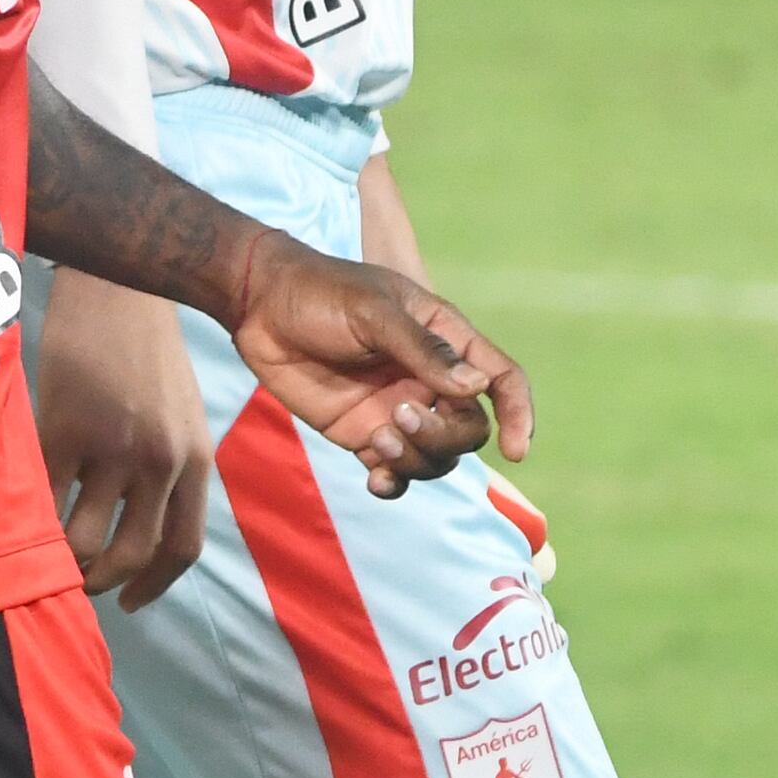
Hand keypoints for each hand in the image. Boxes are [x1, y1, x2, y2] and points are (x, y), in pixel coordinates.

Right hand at [35, 271, 211, 609]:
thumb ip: (171, 468)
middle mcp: (160, 461)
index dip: (151, 586)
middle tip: (76, 581)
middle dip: (101, 580)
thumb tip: (141, 527)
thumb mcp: (180, 415)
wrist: (114, 289)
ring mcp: (110, 447)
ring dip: (63, 558)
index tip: (129, 602)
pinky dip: (31, 516)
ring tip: (44, 554)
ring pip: (84, 538)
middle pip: (132, 553)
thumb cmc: (144, 350)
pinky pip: (44, 496)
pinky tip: (20, 517)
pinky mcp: (63, 428)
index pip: (180, 548)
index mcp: (194, 460)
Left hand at [222, 240, 528, 495]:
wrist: (259, 306)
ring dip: (416, 459)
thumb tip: (475, 387)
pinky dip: (393, 483)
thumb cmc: (319, 294)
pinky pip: (394, 472)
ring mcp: (396, 409)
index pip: (501, 380)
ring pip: (435, 457)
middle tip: (399, 418)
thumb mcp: (372, 311)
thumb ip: (421, 349)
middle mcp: (428, 380)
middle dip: (444, 436)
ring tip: (376, 439)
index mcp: (444, 340)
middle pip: (468, 429)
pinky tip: (374, 480)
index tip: (516, 449)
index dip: (518, 414)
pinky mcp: (362, 432)